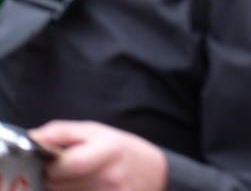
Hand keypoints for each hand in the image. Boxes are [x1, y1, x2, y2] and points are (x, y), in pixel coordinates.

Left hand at [31, 121, 166, 190]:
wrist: (153, 172)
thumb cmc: (122, 149)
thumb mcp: (95, 130)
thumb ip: (61, 132)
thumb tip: (33, 139)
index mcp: (108, 150)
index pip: (63, 167)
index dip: (52, 166)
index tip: (56, 161)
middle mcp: (110, 176)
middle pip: (58, 187)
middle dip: (56, 179)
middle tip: (69, 171)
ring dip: (65, 190)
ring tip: (80, 180)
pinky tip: (86, 189)